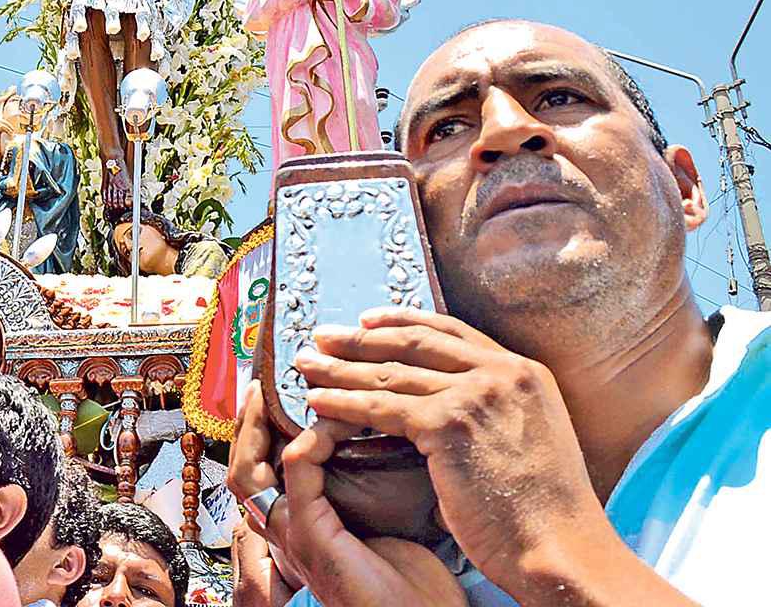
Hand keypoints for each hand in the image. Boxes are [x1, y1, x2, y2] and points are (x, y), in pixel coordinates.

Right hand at [227, 382, 464, 606]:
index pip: (257, 469)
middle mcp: (286, 532)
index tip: (271, 393)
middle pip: (239, 467)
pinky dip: (310, 439)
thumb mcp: (380, 523)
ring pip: (248, 469)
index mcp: (298, 526)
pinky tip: (332, 422)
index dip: (256, 430)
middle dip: (244, 421)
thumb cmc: (413, 584)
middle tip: (260, 386)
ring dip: (260, 422)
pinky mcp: (310, 538)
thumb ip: (361, 486)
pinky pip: (295, 472)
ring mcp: (293, 537)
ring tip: (278, 392)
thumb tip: (373, 436)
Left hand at [298, 308, 610, 593]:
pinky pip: (382, 408)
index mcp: (523, 371)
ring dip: (340, 368)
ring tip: (305, 364)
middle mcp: (501, 372)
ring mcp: (476, 394)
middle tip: (322, 336)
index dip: (403, 323)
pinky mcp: (450, 424)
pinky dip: (344, 404)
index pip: (450, 331)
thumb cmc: (544, 513)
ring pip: (391, 374)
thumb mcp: (529, 437)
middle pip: (415, 343)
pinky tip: (317, 401)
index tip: (367, 319)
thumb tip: (448, 404)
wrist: (563, 550)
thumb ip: (492, 410)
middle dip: (360, 339)